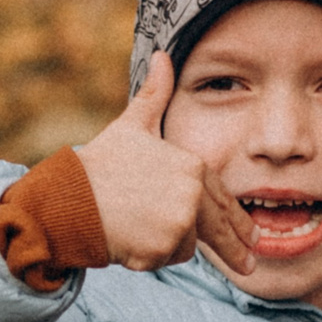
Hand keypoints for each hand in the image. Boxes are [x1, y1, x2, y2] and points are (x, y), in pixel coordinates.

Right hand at [70, 54, 255, 273]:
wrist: (69, 197)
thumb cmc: (100, 162)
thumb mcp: (132, 125)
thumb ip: (155, 95)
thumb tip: (162, 56)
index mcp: (191, 166)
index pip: (223, 198)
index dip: (238, 219)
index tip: (253, 236)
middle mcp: (191, 196)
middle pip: (219, 229)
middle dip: (237, 249)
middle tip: (250, 265)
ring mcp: (177, 224)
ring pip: (188, 246)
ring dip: (170, 244)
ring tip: (141, 229)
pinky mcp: (160, 249)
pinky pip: (166, 259)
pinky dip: (151, 256)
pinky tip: (132, 241)